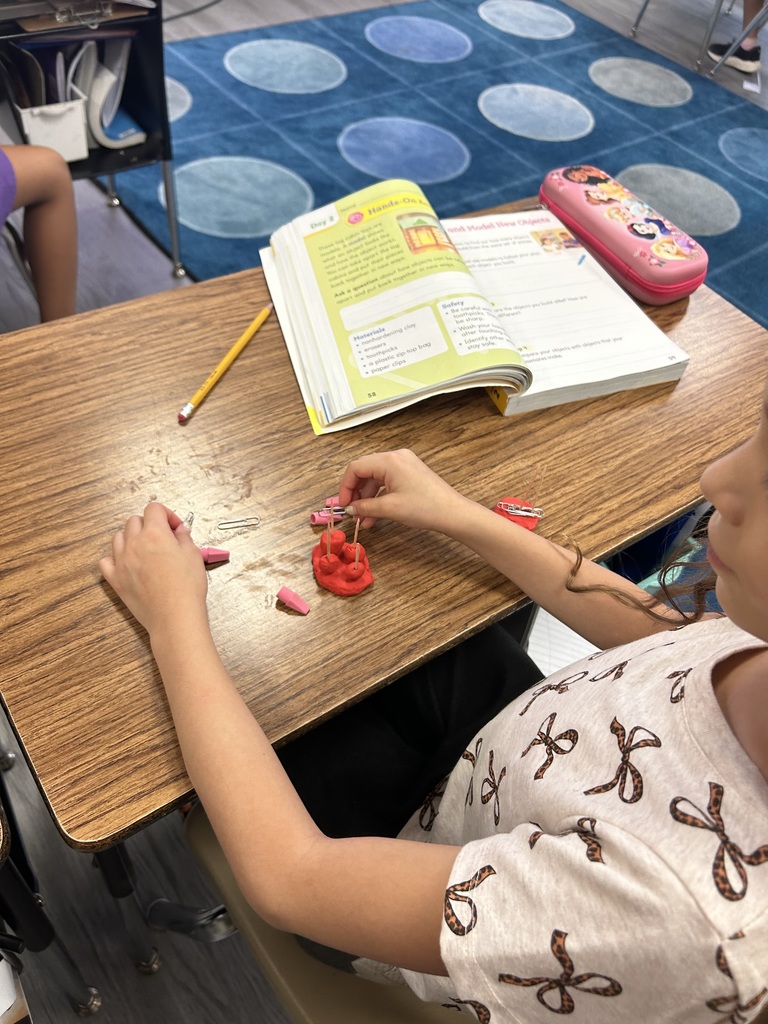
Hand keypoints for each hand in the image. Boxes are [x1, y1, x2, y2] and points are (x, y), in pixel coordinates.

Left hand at [100, 502, 207, 635]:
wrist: (174, 616)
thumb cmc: (186, 588)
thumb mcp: (193, 556)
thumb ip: (184, 538)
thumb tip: (179, 531)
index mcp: (155, 534)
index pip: (154, 509)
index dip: (167, 515)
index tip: (175, 528)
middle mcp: (134, 544)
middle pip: (134, 521)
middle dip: (149, 525)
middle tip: (163, 539)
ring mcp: (121, 562)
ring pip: (118, 537)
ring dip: (131, 538)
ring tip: (146, 550)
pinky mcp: (116, 579)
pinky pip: (106, 561)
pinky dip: (115, 558)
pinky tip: (128, 564)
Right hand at [337, 449, 472, 532]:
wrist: (452, 513)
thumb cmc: (425, 507)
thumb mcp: (390, 508)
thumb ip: (365, 507)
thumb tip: (350, 509)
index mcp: (390, 460)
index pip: (356, 467)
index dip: (345, 486)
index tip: (343, 505)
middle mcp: (396, 458)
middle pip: (365, 471)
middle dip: (356, 493)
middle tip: (351, 511)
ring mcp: (404, 465)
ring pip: (376, 479)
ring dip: (367, 499)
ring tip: (363, 519)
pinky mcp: (410, 474)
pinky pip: (387, 483)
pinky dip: (379, 498)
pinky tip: (375, 516)